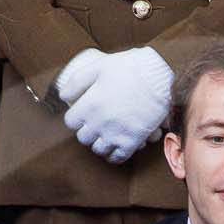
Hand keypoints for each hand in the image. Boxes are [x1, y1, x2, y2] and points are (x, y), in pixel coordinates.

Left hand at [62, 48, 171, 163]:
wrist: (159, 76)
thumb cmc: (130, 68)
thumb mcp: (99, 66)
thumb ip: (77, 81)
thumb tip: (63, 96)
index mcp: (89, 105)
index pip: (70, 122)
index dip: (76, 117)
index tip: (83, 113)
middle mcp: (99, 123)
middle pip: (83, 138)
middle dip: (87, 130)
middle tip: (95, 123)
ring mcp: (115, 134)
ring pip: (98, 149)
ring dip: (99, 143)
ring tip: (106, 134)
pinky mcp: (132, 141)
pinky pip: (117, 157)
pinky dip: (115, 154)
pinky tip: (117, 146)